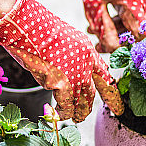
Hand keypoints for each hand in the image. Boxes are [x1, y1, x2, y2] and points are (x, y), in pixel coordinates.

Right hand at [0, 0, 122, 121]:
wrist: (28, 26)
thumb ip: (70, 55)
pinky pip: (66, 105)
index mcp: (87, 50)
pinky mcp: (62, 84)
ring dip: (80, 113)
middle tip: (103, 113)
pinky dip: (63, 113)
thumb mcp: (62, 39)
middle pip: (95, 91)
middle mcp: (86, 64)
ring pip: (83, 101)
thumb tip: (65, 69)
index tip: (116, 101)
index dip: (109, 88)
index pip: (104, 73)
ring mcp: (75, 75)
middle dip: (99, 104)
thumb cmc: (38, 30)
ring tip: (77, 118)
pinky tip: (61, 115)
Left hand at [60, 0, 145, 52]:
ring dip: (115, 27)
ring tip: (93, 31)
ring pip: (133, 19)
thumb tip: (113, 50)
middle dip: (118, 37)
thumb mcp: (93, 4)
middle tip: (98, 44)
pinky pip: (130, 9)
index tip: (113, 53)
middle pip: (137, 27)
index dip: (129, 46)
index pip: (140, 33)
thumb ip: (104, 28)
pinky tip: (100, 18)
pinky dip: (116, 16)